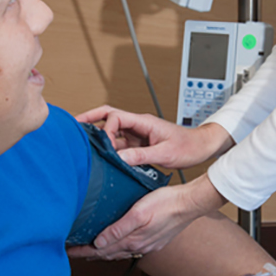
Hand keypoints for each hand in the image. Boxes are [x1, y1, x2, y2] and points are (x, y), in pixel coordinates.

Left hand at [67, 174, 225, 259]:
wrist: (189, 203)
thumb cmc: (166, 203)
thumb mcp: (138, 212)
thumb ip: (118, 228)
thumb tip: (99, 242)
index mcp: (133, 240)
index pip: (102, 250)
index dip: (84, 250)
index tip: (71, 251)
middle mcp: (139, 246)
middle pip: (109, 253)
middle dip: (91, 253)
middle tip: (76, 251)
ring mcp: (147, 244)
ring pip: (120, 251)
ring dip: (105, 251)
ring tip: (93, 249)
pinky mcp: (154, 239)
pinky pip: (132, 247)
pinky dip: (119, 247)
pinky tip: (120, 242)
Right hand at [75, 105, 233, 167]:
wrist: (201, 148)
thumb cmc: (188, 147)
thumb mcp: (164, 153)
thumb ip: (141, 155)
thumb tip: (120, 158)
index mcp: (143, 122)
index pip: (115, 116)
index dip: (105, 128)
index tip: (103, 144)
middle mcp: (138, 125)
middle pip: (109, 118)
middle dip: (91, 120)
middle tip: (74, 126)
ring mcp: (138, 135)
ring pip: (113, 133)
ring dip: (101, 138)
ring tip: (86, 147)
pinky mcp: (140, 144)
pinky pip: (121, 145)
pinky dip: (111, 150)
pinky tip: (104, 159)